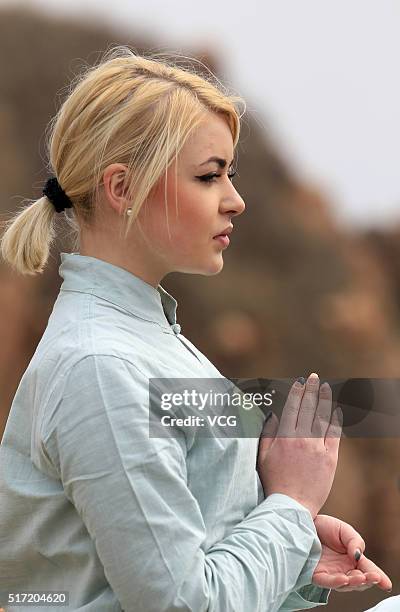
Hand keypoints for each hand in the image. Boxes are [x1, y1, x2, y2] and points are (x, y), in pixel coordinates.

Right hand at [257, 373, 341, 518]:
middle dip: (312, 390)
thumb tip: (273, 414)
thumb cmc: (274, 481)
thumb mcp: (263, 456)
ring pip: (322, 417)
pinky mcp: (330, 458)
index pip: (292, 407)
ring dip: (325, 400)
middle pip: (308, 408)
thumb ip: (268, 433)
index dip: (297, 392)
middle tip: (314, 378)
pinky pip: (334, 434)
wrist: (292, 505)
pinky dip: (335, 420)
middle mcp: (302, 438)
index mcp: (284, 437)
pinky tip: (336, 411)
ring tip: (326, 388)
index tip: (300, 381)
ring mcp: (317, 448)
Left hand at [312, 515, 391, 591]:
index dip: (377, 577)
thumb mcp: (344, 530)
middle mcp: (343, 569)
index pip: (367, 569)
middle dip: (367, 580)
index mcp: (352, 559)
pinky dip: (336, 582)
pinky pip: (327, 581)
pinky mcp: (316, 574)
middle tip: (373, 577)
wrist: (304, 521)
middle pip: (358, 580)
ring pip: (345, 584)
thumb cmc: (325, 526)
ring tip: (361, 577)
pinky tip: (344, 578)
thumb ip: (355, 541)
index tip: (385, 584)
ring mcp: (330, 573)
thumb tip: (358, 555)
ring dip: (355, 582)